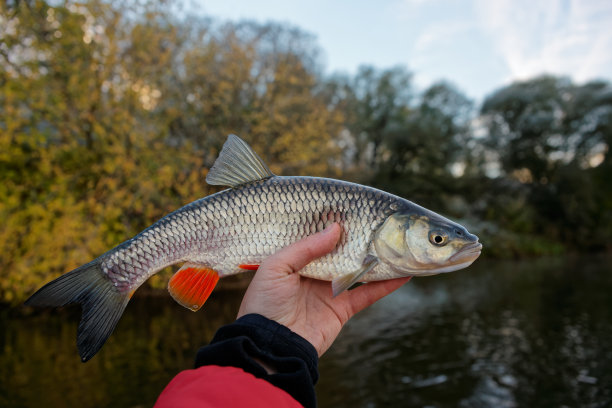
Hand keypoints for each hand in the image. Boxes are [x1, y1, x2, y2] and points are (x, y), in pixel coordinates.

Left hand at [237, 223, 410, 355]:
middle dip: (359, 240)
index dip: (333, 226)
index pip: (318, 238)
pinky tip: (402, 274)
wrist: (270, 346)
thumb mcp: (276, 266)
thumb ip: (306, 247)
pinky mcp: (342, 310)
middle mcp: (314, 273)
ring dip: (377, 261)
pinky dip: (386, 285)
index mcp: (295, 260)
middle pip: (342, 252)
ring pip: (359, 271)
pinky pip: (367, 294)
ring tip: (398, 246)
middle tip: (380, 224)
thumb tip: (335, 228)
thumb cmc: (264, 304)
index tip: (352, 210)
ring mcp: (329, 291)